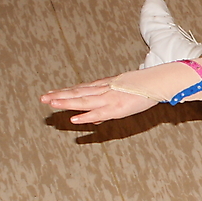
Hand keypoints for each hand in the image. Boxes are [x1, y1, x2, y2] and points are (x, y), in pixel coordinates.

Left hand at [40, 78, 158, 123]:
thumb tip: (95, 119)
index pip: (81, 88)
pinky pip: (99, 113)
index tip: (50, 93)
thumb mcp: (124, 93)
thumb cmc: (145, 87)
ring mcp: (109, 98)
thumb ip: (108, 106)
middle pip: (78, 93)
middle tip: (42, 98)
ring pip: (83, 101)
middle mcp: (104, 90)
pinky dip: (86, 116)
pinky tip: (74, 119)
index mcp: (105, 86)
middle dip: (59, 96)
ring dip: (66, 103)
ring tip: (51, 104)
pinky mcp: (117, 107)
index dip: (65, 91)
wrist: (159, 81)